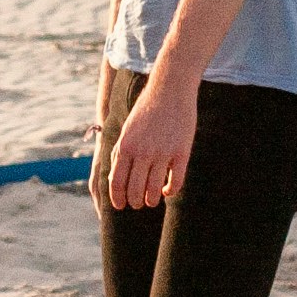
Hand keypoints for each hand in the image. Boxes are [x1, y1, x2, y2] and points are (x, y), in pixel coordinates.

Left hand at [100, 75, 196, 211]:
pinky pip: (175, 182)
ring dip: (151, 200)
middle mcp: (143, 152)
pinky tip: (167, 190)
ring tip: (152, 200)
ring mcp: (163, 153)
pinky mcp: (181, 152)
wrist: (170, 90)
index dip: (117, 199)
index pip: (117, 182)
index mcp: (126, 146)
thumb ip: (120, 152)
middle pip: (135, 191)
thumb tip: (114, 178)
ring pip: (154, 191)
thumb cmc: (146, 110)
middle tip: (138, 203)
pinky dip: (170, 191)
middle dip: (135, 202)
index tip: (121, 206)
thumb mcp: (127, 130)